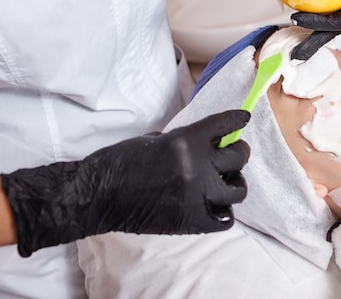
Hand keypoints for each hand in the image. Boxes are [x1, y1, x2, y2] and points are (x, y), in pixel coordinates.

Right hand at [1, 110, 249, 256]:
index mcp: (186, 141)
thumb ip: (185, 141)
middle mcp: (197, 166)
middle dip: (238, 152)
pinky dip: (223, 213)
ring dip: (234, 183)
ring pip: (238, 189)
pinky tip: (215, 206)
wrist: (97, 195)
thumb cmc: (120, 161)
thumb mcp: (155, 139)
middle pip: (238, 157)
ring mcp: (197, 196)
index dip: (237, 120)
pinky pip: (225, 219)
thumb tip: (207, 142)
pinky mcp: (191, 221)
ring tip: (225, 182)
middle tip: (232, 154)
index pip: (224, 124)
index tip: (243, 119)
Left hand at [290, 0, 340, 59]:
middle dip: (317, 40)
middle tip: (295, 52)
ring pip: (335, 23)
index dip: (324, 24)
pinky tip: (300, 23)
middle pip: (340, 27)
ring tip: (296, 50)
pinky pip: (333, 12)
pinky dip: (317, 20)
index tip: (300, 18)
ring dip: (316, 36)